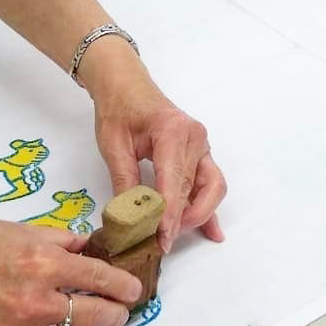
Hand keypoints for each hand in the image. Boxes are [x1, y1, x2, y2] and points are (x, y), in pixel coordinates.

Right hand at [0, 212, 142, 325]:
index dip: (123, 284)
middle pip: (96, 314)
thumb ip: (59, 241)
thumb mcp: (19, 229)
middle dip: (119, 313)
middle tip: (125, 308)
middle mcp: (35, 297)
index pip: (99, 276)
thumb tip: (87, 248)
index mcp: (41, 260)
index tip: (132, 287)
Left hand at [86, 55, 226, 251]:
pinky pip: (209, 183)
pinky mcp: (200, 153)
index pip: (175, 182)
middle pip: (196, 188)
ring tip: (176, 234)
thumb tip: (130, 219)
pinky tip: (212, 231)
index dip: (170, 214)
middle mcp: (194, 138)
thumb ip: (124, 182)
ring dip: (199, 214)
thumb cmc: (118, 109)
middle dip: (183, 219)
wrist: (125, 85)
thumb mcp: (113, 146)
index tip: (163, 239)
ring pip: (212, 188)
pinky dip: (208, 207)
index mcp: (173, 132)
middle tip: (162, 240)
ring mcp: (201, 145)